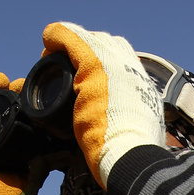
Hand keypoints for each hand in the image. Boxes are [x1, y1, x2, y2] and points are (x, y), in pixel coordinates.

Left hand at [41, 22, 165, 187]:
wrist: (132, 157)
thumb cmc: (135, 158)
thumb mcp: (144, 140)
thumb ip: (137, 133)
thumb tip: (142, 143)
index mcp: (144, 90)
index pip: (126, 64)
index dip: (106, 64)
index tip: (89, 76)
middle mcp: (132, 71)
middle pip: (109, 46)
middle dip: (88, 50)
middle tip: (67, 64)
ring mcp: (114, 66)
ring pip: (91, 41)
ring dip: (72, 43)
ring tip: (53, 52)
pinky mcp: (94, 66)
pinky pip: (72, 40)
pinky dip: (58, 36)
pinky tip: (48, 37)